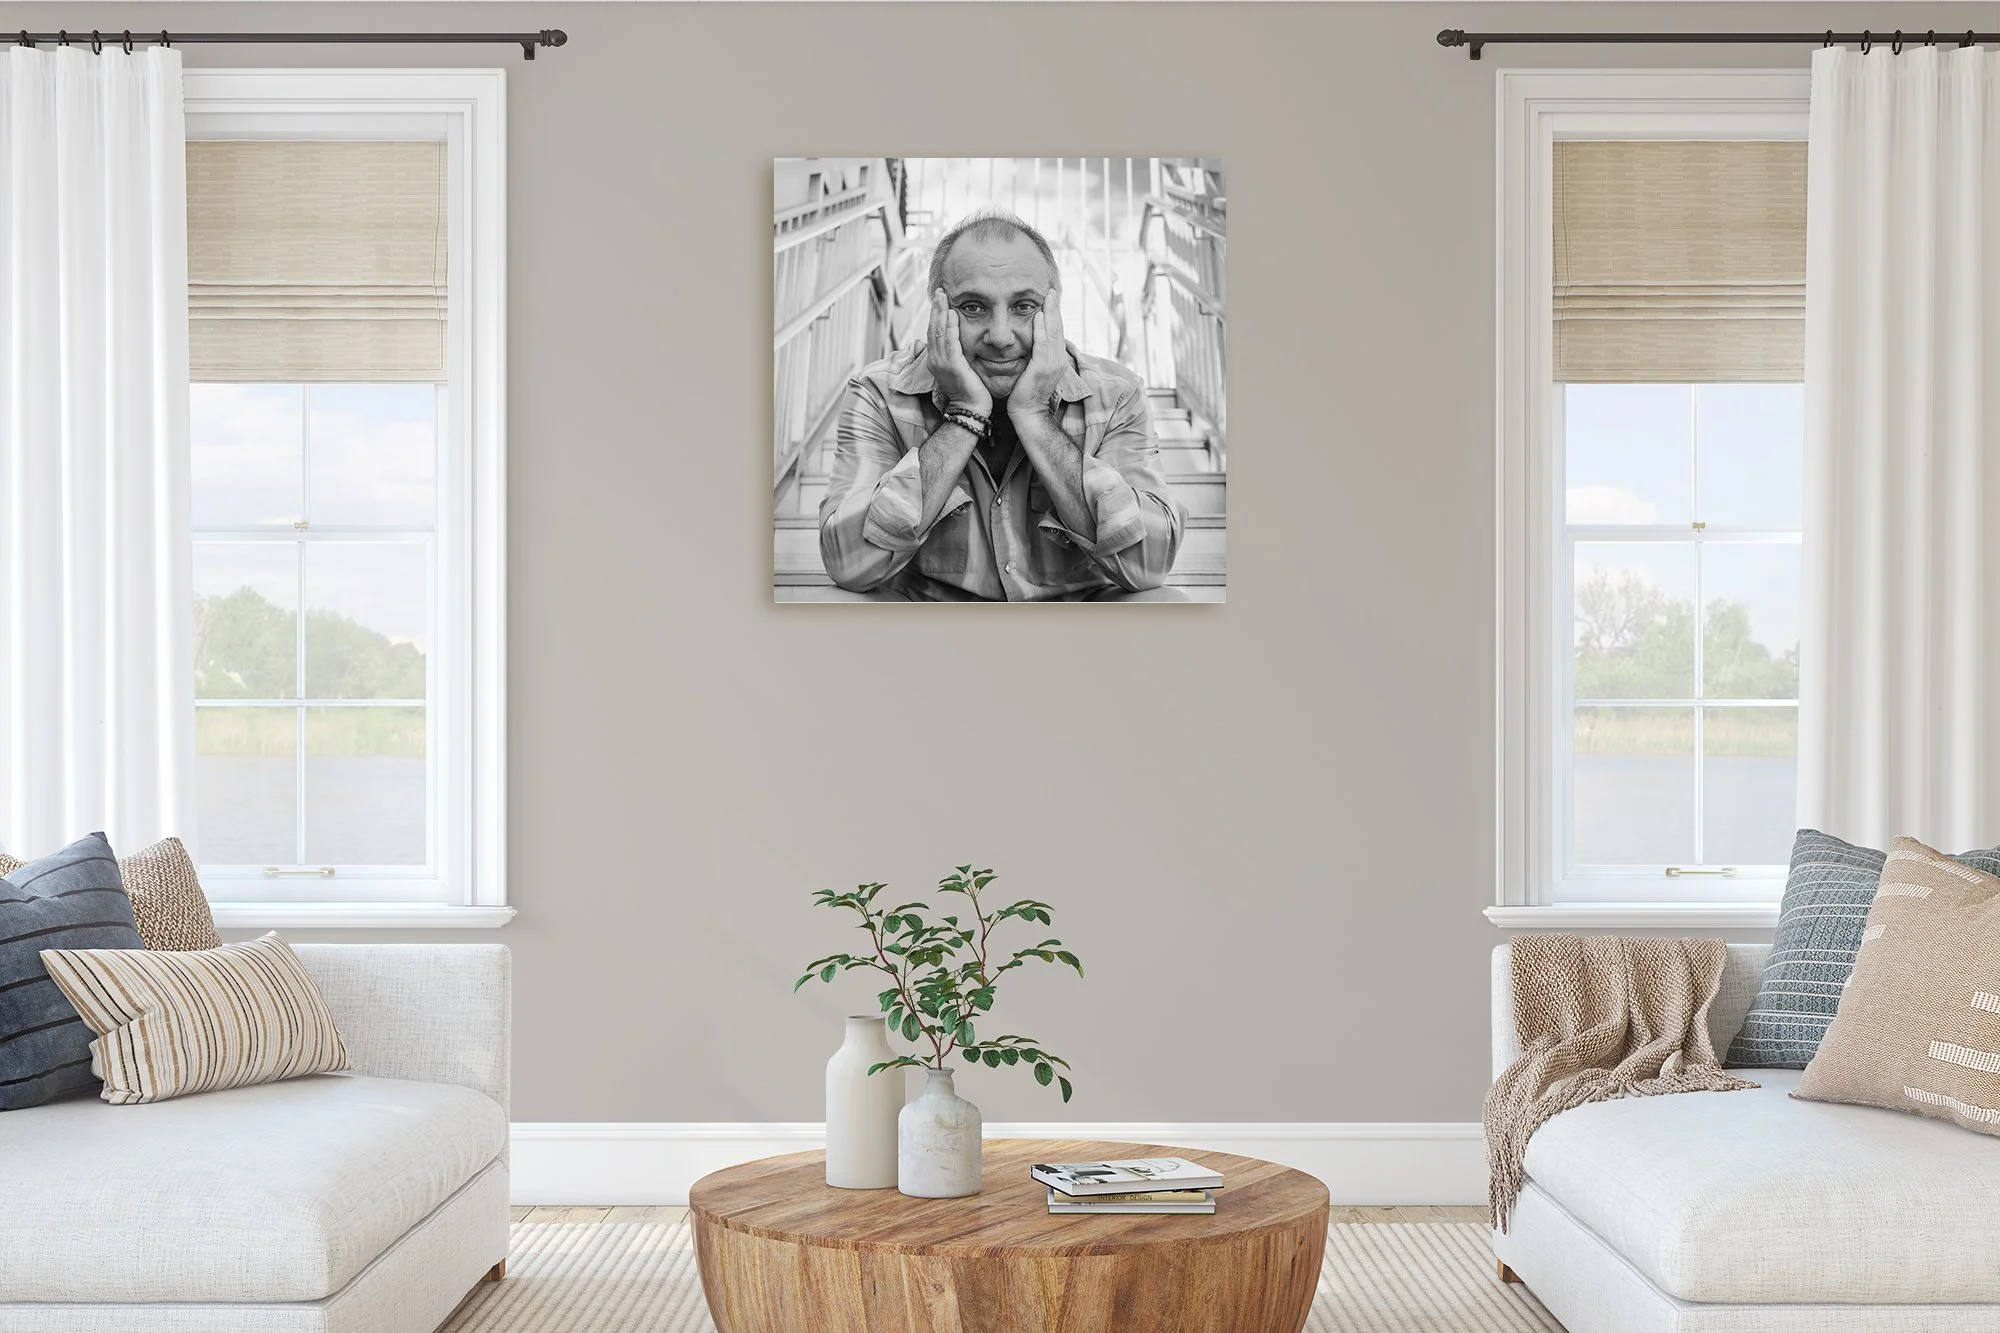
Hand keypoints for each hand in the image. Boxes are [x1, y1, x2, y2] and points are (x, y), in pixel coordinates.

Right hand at [926, 288, 991, 415]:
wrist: (970, 410)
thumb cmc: (970, 391)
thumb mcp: (961, 369)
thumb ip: (959, 354)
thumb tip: (962, 342)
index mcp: (936, 360)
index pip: (934, 332)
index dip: (935, 315)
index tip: (940, 300)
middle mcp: (935, 360)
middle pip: (932, 328)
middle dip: (935, 308)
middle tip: (939, 291)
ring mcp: (942, 363)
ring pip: (938, 332)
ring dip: (940, 312)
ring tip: (943, 296)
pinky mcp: (952, 365)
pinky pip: (950, 342)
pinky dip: (949, 327)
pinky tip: (951, 313)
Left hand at [1008, 289, 1067, 423]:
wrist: (1028, 413)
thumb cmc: (1027, 393)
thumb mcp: (1034, 370)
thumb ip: (1036, 355)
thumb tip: (1031, 342)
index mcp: (1057, 359)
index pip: (1057, 333)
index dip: (1055, 315)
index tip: (1051, 299)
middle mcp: (1058, 360)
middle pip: (1059, 329)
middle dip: (1055, 309)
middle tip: (1051, 291)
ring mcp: (1052, 364)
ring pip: (1054, 334)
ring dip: (1050, 314)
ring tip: (1047, 297)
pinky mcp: (1042, 369)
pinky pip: (1042, 345)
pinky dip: (1041, 330)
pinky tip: (1037, 317)